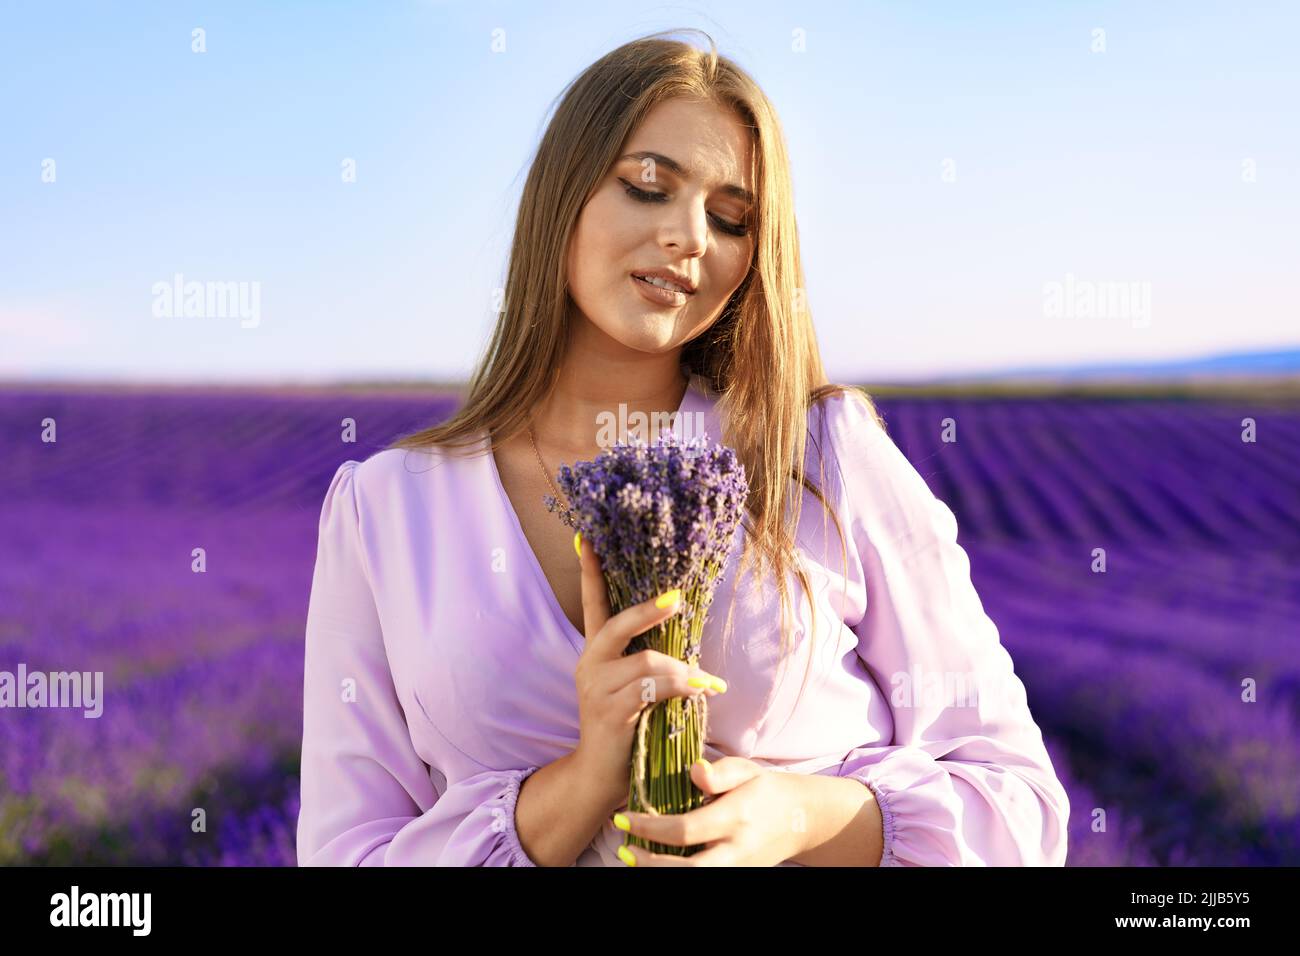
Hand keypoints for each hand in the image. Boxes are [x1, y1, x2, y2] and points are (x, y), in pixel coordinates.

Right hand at [570, 531, 727, 813]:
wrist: (600, 777)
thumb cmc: (626, 729)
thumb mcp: (634, 688)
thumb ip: (650, 661)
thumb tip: (688, 640)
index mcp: (595, 653)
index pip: (592, 605)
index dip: (590, 571)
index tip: (587, 537)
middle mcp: (590, 665)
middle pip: (617, 624)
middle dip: (648, 611)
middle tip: (677, 599)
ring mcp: (597, 688)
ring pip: (646, 661)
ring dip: (683, 670)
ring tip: (707, 682)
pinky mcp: (609, 712)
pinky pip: (652, 689)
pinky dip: (681, 688)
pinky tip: (701, 692)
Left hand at [612, 757, 807, 865]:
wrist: (800, 819)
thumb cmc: (764, 789)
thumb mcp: (746, 770)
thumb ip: (720, 771)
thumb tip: (694, 770)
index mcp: (735, 817)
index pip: (684, 829)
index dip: (648, 828)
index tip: (623, 818)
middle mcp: (736, 850)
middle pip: (687, 870)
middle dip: (649, 864)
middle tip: (623, 849)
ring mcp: (737, 869)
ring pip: (694, 881)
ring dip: (658, 874)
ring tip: (633, 858)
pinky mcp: (735, 877)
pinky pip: (700, 880)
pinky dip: (675, 873)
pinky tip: (655, 862)